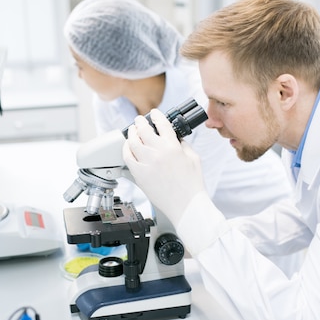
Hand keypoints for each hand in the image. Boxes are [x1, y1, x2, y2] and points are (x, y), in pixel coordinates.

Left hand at [122, 108, 205, 226]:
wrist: (186, 205)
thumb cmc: (192, 185)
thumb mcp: (194, 158)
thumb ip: (183, 145)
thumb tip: (175, 138)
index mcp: (173, 146)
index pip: (161, 123)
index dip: (156, 115)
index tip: (154, 113)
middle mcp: (158, 152)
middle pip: (143, 129)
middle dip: (140, 121)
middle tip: (139, 120)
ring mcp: (146, 164)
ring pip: (132, 142)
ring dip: (131, 133)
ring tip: (132, 131)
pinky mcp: (139, 175)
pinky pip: (127, 158)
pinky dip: (126, 149)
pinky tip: (127, 147)